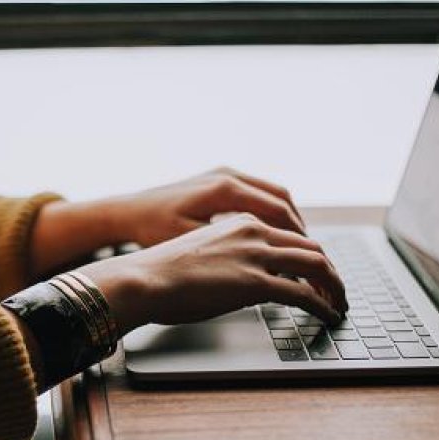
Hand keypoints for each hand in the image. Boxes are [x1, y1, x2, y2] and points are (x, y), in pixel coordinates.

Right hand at [75, 214, 346, 332]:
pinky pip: (304, 294)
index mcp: (240, 222)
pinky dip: (323, 305)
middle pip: (311, 247)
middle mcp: (254, 232)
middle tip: (337, 290)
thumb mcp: (200, 253)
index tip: (317, 273)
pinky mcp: (256, 283)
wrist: (143, 279)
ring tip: (339, 304)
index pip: (290, 234)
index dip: (310, 255)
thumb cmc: (160, 272)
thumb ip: (227, 258)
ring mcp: (256, 256)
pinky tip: (328, 316)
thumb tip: (238, 280)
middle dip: (330, 271)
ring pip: (316, 265)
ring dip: (334, 287)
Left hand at [105, 167, 305, 247]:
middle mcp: (228, 175)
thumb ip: (230, 250)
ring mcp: (224, 174)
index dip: (298, 237)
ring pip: (272, 194)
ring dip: (288, 219)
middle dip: (299, 229)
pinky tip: (273, 234)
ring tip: (298, 247)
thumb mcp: (192, 243)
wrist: (127, 211)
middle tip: (311, 255)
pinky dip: (272, 212)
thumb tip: (267, 266)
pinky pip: (257, 193)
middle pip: (281, 199)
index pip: (278, 211)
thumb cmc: (152, 230)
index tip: (310, 259)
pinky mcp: (218, 179)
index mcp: (225, 189)